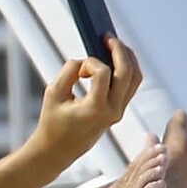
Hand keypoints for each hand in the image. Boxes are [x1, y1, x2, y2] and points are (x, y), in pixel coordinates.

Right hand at [29, 36, 141, 162]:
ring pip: (135, 78)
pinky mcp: (118, 110)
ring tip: (114, 45)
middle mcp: (113, 110)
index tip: (78, 69)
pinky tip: (114, 59)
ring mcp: (119, 111)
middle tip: (108, 37)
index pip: (102, 72)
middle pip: (128, 72)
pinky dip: (126, 69)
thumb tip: (84, 62)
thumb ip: (69, 72)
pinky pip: (130, 86)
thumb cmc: (51, 122)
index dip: (89, 63)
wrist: (58, 150)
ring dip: (128, 58)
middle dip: (120, 51)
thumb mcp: (53, 94)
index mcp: (96, 108)